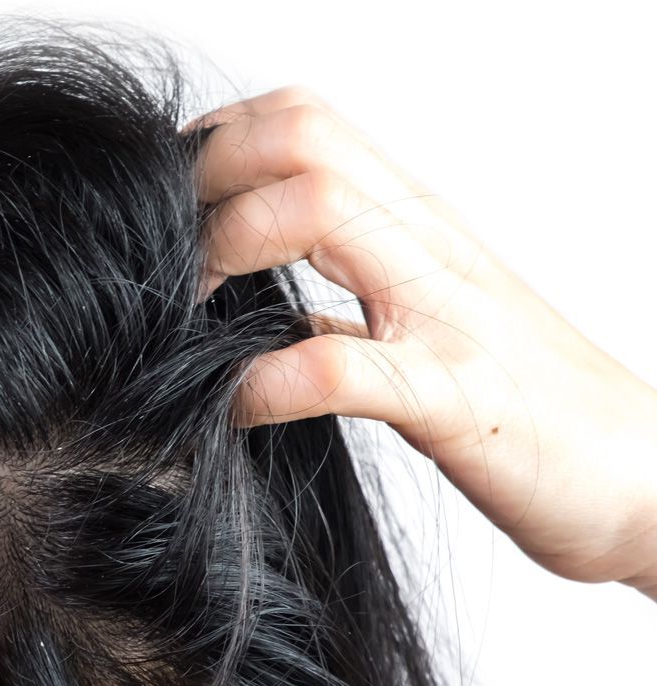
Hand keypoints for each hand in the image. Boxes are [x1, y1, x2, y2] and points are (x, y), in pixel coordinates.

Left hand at [190, 87, 656, 596]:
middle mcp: (429, 246)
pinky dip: (271, 382)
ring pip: (322, 208)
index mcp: (416, 225)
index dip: (214, 145)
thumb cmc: (526, 406)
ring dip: (227, 247)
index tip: (164, 208)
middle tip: (163, 258)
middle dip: (207, 179)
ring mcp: (446, 314)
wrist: (649, 479)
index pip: (302, 121)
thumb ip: (340, 298)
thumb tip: (241, 302)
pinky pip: (347, 366)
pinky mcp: (459, 398)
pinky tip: (236, 405)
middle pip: (300, 137)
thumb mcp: (418, 326)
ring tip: (187, 314)